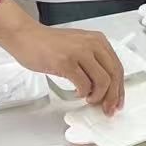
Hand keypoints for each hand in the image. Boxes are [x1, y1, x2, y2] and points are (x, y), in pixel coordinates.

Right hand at [0, 4, 125, 111]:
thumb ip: (93, 62)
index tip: (117, 102)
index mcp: (98, 41)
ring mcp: (79, 53)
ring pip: (102, 81)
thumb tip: (104, 88)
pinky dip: (83, 93)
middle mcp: (92, 44)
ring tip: (89, 99)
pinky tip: (77, 93)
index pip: (117, 67)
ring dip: (98, 96)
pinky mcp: (66, 62)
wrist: (26, 36)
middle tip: (107, 109)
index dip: (119, 89)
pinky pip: (84, 84)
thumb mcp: (79, 46)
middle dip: (112, 96)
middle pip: (114, 75)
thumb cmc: (49, 44)